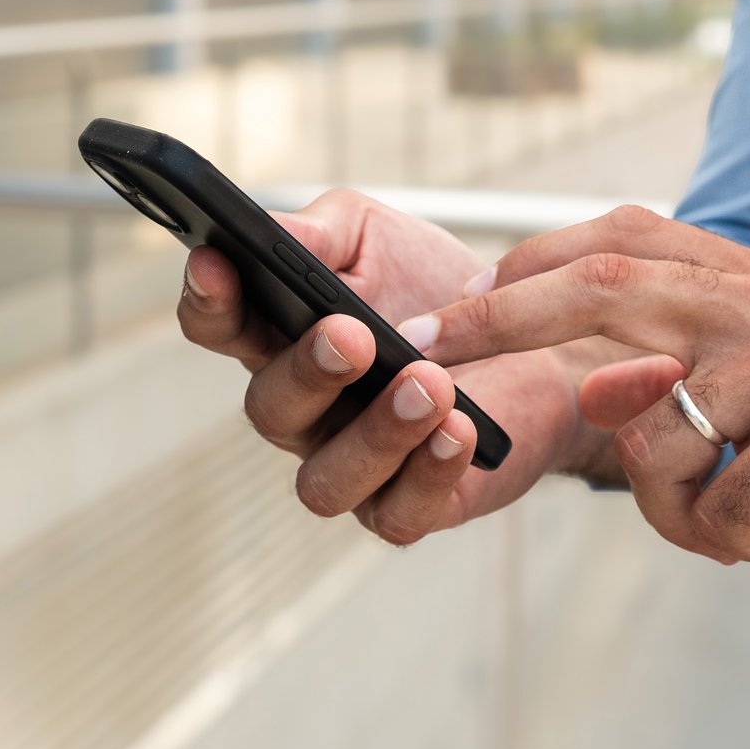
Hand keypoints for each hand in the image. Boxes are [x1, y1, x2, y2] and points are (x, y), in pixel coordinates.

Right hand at [176, 189, 590, 544]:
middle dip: (308, 372)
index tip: (218, 263)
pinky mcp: (408, 506)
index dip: (209, 300)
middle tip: (354, 334)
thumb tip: (272, 233)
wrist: (540, 343)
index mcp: (280, 339)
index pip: (219, 326)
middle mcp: (305, 411)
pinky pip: (395, 516)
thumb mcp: (377, 237)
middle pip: (269, 409)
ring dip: (374, 434)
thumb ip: (320, 232)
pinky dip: (426, 475)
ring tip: (429, 384)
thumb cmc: (440, 290)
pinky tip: (457, 430)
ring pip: (324, 481)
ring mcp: (351, 465)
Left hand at [404, 206, 749, 605]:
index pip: (624, 241)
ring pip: (650, 442)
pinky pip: (712, 509)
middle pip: (600, 287)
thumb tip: (593, 387)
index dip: (534, 263)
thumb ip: (703, 372)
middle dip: (500, 321)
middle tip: (430, 350)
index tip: (462, 298)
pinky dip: (743, 544)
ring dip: (682, 510)